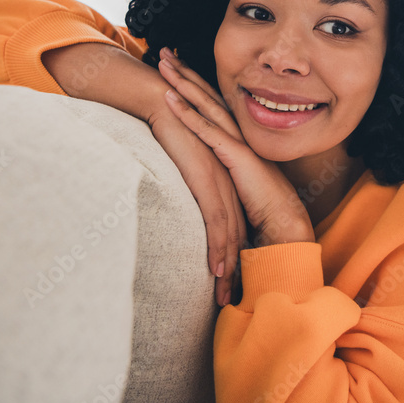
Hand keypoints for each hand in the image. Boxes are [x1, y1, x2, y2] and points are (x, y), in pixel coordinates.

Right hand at [147, 107, 246, 305]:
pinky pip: (216, 219)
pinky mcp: (208, 180)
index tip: (231, 283)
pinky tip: (215, 268)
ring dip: (226, 267)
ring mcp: (221, 182)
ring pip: (229, 234)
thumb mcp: (186, 164)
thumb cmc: (170, 130)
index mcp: (227, 181)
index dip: (234, 257)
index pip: (236, 227)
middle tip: (230, 299)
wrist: (165, 103)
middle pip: (238, 236)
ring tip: (223, 296)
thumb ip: (192, 184)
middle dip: (234, 271)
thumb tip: (183, 207)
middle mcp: (230, 184)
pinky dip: (216, 246)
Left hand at [158, 48, 314, 246]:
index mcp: (239, 136)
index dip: (196, 83)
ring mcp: (236, 140)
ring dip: (183, 82)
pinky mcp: (234, 154)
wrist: (284, 216)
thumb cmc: (263, 203)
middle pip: (207, 95)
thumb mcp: (238, 179)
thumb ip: (225, 167)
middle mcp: (238, 132)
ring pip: (205, 104)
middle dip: (186, 72)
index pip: (213, 102)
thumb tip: (210, 167)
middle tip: (166, 52)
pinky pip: (205, 129)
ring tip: (163, 63)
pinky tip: (169, 98)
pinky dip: (186, 112)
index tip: (179, 67)